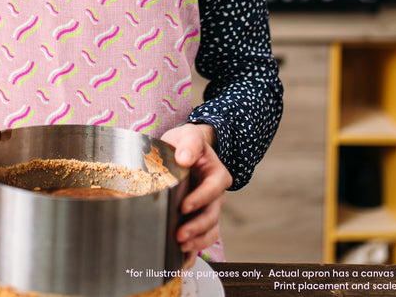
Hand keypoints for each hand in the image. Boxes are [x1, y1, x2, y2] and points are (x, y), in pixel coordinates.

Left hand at [161, 123, 231, 266]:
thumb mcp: (188, 135)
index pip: (213, 188)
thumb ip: (189, 143)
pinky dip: (195, 250)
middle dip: (197, 227)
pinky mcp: (200, 218)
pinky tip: (183, 260)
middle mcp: (216, 194)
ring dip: (197, 241)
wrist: (184, 151)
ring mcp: (209, 208)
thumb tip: (185, 158)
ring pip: (210, 229)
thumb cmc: (186, 143)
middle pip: (212, 214)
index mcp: (217, 173)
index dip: (200, 198)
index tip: (183, 206)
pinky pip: (204, 237)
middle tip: (179, 235)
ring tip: (180, 247)